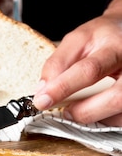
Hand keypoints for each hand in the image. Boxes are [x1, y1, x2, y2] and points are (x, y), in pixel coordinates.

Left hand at [33, 0, 121, 125]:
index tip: (42, 100)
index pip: (89, 70)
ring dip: (96, 116)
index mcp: (114, 46)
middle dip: (86, 110)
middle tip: (65, 112)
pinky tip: (95, 111)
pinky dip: (107, 118)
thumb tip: (43, 90)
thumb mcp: (78, 39)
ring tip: (78, 111)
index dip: (63, 87)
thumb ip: (59, 62)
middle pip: (116, 96)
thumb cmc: (103, 36)